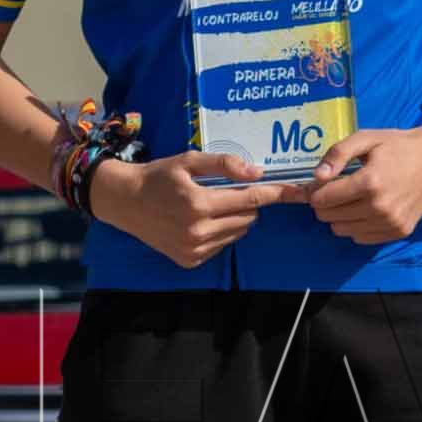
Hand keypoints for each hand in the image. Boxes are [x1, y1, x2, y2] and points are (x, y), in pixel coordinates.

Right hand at [96, 152, 295, 268]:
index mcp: (199, 204)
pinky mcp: (190, 261)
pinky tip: (202, 221)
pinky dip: (222, 232)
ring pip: (238, 233)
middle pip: (248, 219)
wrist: (125, 201)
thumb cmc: (158, 176)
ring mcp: (194, 250)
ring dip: (237, 218)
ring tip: (214, 204)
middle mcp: (198, 232)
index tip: (297, 191)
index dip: (275, 193)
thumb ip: (224, 164)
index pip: (250, 200)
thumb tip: (257, 172)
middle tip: (232, 190)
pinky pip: (222, 245)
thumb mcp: (189, 160)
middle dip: (250, 204)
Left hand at [305, 125, 421, 244]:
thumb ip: (338, 154)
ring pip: (342, 230)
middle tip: (335, 189)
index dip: (315, 191)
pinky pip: (360, 238)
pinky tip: (365, 209)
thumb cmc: (398, 146)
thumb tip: (317, 177)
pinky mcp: (399, 232)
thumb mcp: (367, 138)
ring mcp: (390, 223)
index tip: (321, 184)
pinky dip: (356, 225)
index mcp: (370, 182)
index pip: (323, 199)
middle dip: (325, 203)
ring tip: (351, 199)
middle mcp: (379, 207)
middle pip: (329, 217)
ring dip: (339, 216)